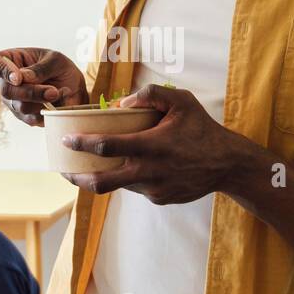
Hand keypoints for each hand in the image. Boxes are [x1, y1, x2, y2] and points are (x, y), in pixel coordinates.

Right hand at [0, 47, 88, 126]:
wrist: (73, 86)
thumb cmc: (60, 67)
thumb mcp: (55, 60)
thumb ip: (40, 68)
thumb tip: (23, 78)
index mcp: (7, 60)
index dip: (0, 71)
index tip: (18, 77)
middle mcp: (5, 82)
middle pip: (7, 90)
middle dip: (31, 92)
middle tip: (53, 91)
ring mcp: (12, 101)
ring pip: (20, 106)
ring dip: (42, 101)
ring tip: (59, 92)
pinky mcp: (24, 116)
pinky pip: (32, 119)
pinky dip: (48, 111)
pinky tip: (59, 101)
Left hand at [60, 84, 252, 203]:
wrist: (228, 164)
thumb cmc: (203, 129)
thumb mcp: (182, 101)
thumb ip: (151, 95)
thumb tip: (121, 105)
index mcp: (151, 145)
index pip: (106, 146)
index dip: (82, 144)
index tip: (66, 140)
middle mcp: (149, 171)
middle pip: (101, 183)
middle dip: (77, 178)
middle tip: (65, 171)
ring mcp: (154, 189)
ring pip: (119, 185)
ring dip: (105, 176)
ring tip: (96, 165)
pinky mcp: (160, 199)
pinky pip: (138, 188)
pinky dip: (132, 177)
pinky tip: (138, 167)